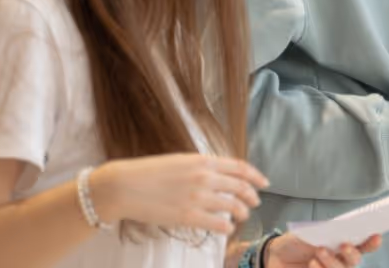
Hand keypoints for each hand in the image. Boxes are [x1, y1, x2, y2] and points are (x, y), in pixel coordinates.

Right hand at [93, 154, 265, 234]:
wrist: (124, 186)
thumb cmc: (147, 172)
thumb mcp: (179, 161)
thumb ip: (201, 167)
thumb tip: (219, 175)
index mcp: (202, 161)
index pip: (239, 167)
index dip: (255, 176)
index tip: (264, 182)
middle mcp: (204, 177)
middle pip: (241, 187)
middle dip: (252, 196)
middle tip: (255, 202)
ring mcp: (198, 197)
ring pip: (233, 206)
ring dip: (241, 212)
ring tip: (242, 216)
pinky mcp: (188, 216)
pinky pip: (218, 223)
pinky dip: (227, 226)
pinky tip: (227, 228)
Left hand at [266, 234, 381, 267]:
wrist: (274, 256)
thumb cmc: (295, 242)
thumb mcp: (309, 232)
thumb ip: (325, 232)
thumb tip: (340, 228)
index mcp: (341, 245)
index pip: (362, 246)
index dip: (371, 243)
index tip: (377, 236)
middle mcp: (339, 261)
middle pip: (354, 262)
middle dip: (351, 254)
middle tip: (342, 245)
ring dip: (332, 262)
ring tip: (317, 253)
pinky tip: (312, 264)